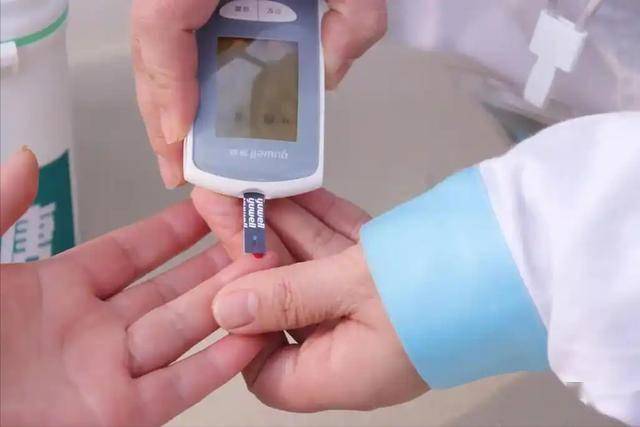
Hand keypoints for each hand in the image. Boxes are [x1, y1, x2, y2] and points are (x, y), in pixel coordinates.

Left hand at [0, 148, 275, 426]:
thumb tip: (26, 158)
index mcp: (50, 292)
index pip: (129, 252)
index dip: (170, 229)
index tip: (207, 206)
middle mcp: (88, 332)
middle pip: (168, 289)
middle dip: (214, 262)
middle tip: (256, 236)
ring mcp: (105, 375)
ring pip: (183, 332)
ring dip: (227, 304)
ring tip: (270, 275)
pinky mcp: (115, 417)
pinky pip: (178, 387)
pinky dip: (218, 363)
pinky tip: (253, 335)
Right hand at [131, 0, 386, 187]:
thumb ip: (357, 18)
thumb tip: (330, 73)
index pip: (161, 22)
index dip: (167, 86)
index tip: (180, 138)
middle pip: (151, 43)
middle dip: (161, 111)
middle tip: (174, 168)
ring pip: (160, 38)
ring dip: (169, 94)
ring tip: (181, 147)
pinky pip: (180, 26)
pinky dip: (186, 66)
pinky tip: (201, 97)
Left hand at [191, 188, 427, 411]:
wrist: (531, 255)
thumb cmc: (447, 286)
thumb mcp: (354, 290)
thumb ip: (287, 296)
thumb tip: (226, 308)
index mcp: (342, 372)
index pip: (268, 370)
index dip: (241, 331)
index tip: (224, 282)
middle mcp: (355, 345)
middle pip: (287, 301)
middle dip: (256, 252)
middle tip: (223, 205)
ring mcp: (375, 307)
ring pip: (314, 267)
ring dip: (284, 226)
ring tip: (248, 186)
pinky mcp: (392, 272)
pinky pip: (344, 249)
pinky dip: (322, 220)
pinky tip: (295, 189)